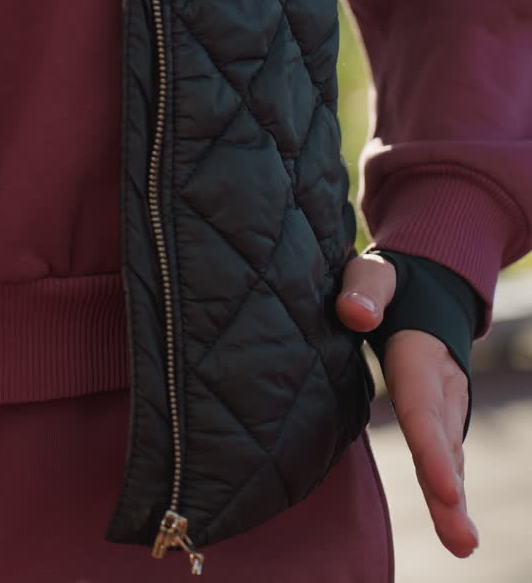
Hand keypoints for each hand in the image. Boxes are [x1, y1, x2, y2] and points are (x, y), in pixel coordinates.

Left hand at [337, 253, 478, 557]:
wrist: (426, 284)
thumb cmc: (387, 282)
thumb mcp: (372, 273)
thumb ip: (364, 289)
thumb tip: (355, 314)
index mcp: (420, 357)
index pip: (421, 407)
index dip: (433, 450)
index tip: (446, 489)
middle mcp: (441, 386)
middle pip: (443, 443)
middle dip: (449, 489)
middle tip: (461, 539)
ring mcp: (445, 403)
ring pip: (449, 455)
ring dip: (453, 501)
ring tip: (463, 544)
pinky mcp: (439, 415)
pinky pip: (445, 454)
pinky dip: (449, 489)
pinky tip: (456, 527)